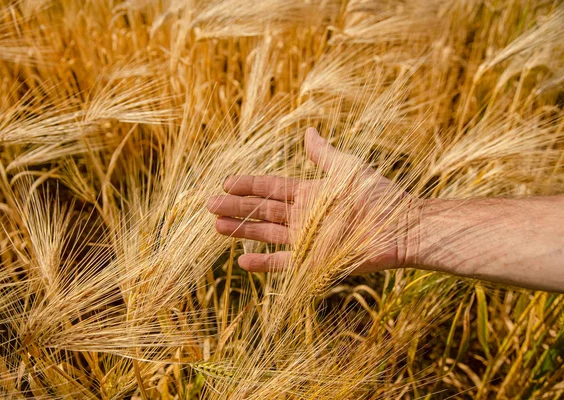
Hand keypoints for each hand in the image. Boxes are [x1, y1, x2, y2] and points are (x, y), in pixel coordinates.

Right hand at [207, 128, 413, 273]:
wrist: (402, 228)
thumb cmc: (379, 196)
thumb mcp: (347, 169)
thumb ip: (324, 155)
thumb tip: (308, 132)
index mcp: (309, 193)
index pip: (271, 188)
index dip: (249, 185)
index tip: (226, 182)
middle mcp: (304, 216)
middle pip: (262, 211)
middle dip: (236, 207)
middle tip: (209, 205)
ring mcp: (307, 239)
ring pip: (267, 234)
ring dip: (242, 231)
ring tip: (216, 227)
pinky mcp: (314, 261)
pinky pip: (284, 263)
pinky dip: (264, 263)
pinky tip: (243, 261)